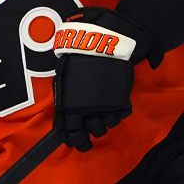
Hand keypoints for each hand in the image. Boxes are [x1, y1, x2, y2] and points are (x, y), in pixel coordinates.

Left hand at [51, 6, 152, 151]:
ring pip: (104, 126)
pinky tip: (114, 108)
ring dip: (103, 124)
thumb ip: (66, 94)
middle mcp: (85, 108)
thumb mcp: (66, 73)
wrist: (106, 41)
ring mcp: (103, 106)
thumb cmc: (82, 54)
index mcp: (68, 103)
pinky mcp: (119, 101)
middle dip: (87, 138)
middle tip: (88, 139)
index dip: (71, 139)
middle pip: (87, 133)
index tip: (75, 142)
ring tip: (103, 118)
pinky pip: (119, 116)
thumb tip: (64, 111)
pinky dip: (117, 114)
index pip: (68, 129)